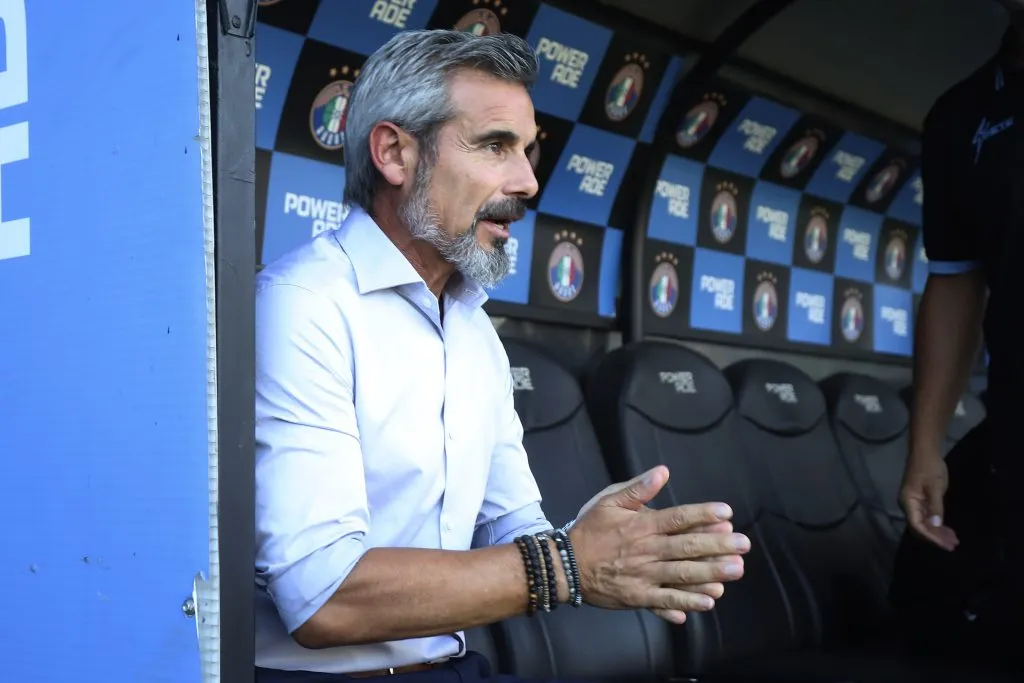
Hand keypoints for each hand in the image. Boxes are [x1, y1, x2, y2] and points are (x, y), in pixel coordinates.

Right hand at [569, 465, 749, 623]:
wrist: (565, 565)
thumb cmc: (590, 530)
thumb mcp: (609, 501)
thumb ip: (638, 489)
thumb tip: (662, 472)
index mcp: (641, 525)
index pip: (678, 518)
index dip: (703, 515)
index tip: (726, 513)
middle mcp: (646, 550)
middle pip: (687, 547)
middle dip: (718, 545)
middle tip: (743, 544)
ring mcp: (643, 576)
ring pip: (682, 574)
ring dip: (711, 573)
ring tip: (735, 570)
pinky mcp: (638, 597)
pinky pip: (666, 600)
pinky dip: (687, 602)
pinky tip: (708, 602)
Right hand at [899, 452, 957, 550]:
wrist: (926, 453)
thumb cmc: (929, 467)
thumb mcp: (934, 486)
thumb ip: (935, 506)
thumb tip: (936, 525)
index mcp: (908, 502)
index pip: (917, 525)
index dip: (930, 536)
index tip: (944, 544)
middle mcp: (909, 506)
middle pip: (920, 527)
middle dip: (935, 538)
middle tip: (952, 546)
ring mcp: (915, 504)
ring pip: (925, 524)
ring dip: (938, 533)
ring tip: (953, 541)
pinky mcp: (922, 502)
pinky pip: (928, 518)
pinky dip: (938, 525)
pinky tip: (948, 531)